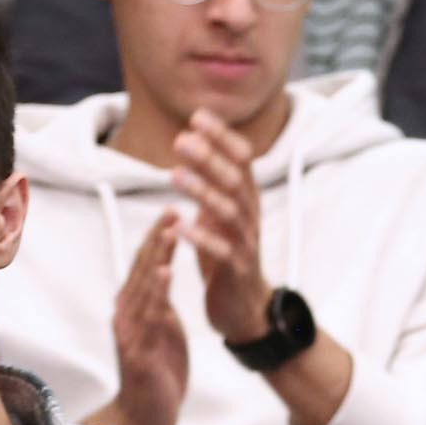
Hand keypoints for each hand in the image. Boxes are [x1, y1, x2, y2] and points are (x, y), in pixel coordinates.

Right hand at [105, 211, 187, 424]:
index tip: (173, 210)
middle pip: (140, 268)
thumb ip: (160, 303)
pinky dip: (155, 291)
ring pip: (142, 286)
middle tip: (172, 207)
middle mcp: (125, 314)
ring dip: (156, 255)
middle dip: (157, 237)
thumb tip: (162, 273)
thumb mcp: (162, 330)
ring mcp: (128, 331)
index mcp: (133, 308)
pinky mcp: (136, 350)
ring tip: (170, 229)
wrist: (147, 417)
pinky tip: (164, 271)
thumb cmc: (156, 372)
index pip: (145, 265)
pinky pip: (147, 316)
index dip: (158, 237)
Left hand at [170, 111, 270, 347]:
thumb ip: (211, 182)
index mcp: (247, 199)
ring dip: (202, 192)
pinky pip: (221, 252)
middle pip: (235, 181)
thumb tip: (192, 145)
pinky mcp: (237, 270)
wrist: (246, 308)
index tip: (197, 116)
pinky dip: (200, 239)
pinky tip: (178, 227)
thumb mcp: (221, 214)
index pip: (242, 159)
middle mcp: (251, 217)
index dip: (222, 137)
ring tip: (174, 175)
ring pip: (228, 212)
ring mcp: (246, 243)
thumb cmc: (228, 256)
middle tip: (181, 139)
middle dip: (209, 158)